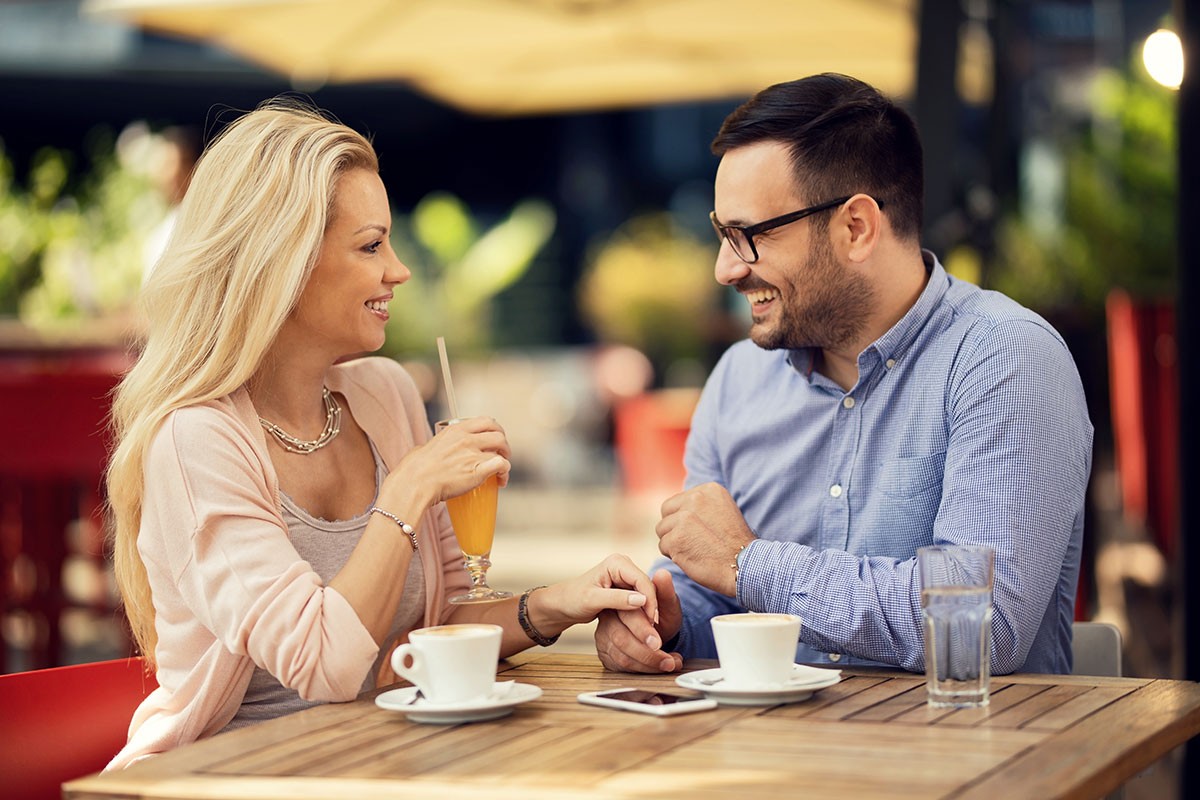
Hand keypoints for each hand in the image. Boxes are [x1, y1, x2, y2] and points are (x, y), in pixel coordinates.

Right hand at [386, 416, 510, 505]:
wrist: (414, 484)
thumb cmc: (413, 470)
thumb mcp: (424, 447)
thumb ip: (434, 446)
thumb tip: (431, 450)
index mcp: (454, 430)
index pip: (485, 421)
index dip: (495, 429)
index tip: (495, 437)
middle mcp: (466, 439)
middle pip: (498, 434)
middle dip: (504, 444)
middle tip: (502, 454)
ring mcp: (473, 454)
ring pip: (502, 451)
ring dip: (505, 460)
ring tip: (501, 471)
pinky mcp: (478, 471)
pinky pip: (501, 465)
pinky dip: (505, 472)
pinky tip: (501, 480)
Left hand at [532, 554, 658, 630]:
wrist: (563, 604)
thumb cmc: (573, 599)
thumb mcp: (592, 600)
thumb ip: (616, 599)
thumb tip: (641, 600)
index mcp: (617, 563)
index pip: (641, 580)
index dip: (650, 600)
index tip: (652, 621)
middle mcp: (624, 567)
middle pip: (646, 587)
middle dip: (651, 608)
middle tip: (654, 631)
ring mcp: (625, 578)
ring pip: (645, 595)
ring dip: (648, 613)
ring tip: (652, 632)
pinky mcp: (625, 589)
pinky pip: (639, 601)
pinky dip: (642, 614)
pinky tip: (645, 628)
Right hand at [595, 569, 683, 673]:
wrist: (656, 630)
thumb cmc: (660, 615)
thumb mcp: (667, 603)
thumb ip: (665, 591)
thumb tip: (662, 573)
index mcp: (621, 598)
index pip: (626, 612)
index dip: (643, 625)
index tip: (659, 630)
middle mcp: (608, 617)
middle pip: (621, 637)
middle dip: (647, 650)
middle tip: (670, 658)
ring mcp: (604, 636)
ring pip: (621, 655)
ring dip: (649, 663)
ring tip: (671, 663)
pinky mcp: (605, 653)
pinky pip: (620, 666)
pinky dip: (643, 669)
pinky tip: (658, 667)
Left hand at [656, 482, 754, 596]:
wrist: (745, 566)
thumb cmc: (735, 544)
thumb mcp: (723, 511)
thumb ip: (701, 506)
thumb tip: (676, 510)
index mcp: (709, 489)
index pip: (678, 501)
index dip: (684, 519)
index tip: (700, 531)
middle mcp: (696, 498)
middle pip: (667, 512)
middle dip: (674, 528)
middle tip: (693, 542)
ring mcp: (684, 518)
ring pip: (662, 529)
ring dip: (673, 542)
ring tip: (695, 550)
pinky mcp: (676, 538)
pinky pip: (663, 546)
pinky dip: (674, 555)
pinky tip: (692, 558)